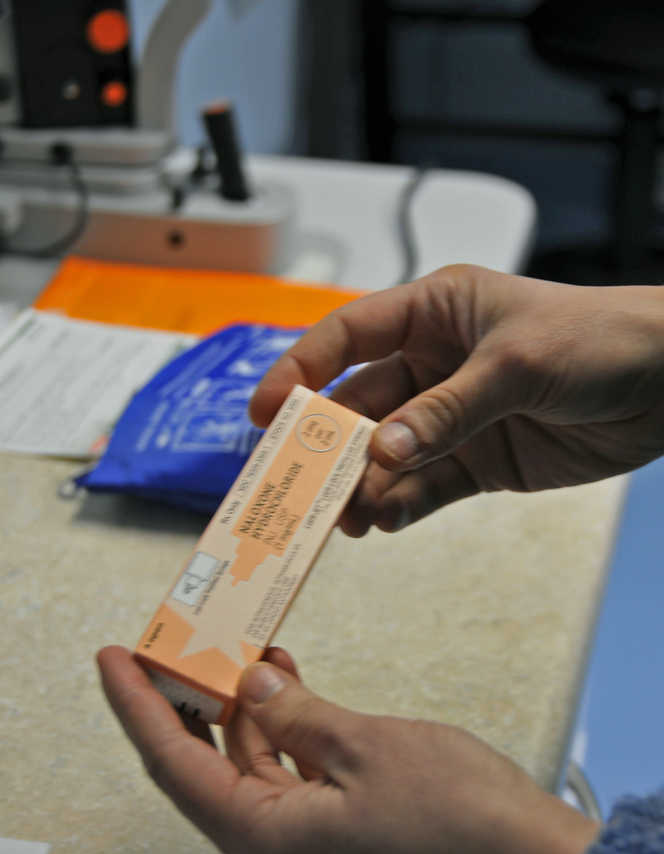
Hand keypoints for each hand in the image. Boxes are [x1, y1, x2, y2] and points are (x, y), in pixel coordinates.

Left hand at [97, 645, 597, 853]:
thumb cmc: (460, 821)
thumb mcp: (365, 745)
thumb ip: (294, 714)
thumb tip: (250, 688)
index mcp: (266, 843)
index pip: (173, 766)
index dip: (136, 706)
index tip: (112, 659)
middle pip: (208, 773)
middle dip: (192, 706)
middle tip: (182, 646)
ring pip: (253, 779)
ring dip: (247, 720)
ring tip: (250, 656)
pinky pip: (290, 792)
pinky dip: (284, 744)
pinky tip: (294, 698)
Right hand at [250, 265, 663, 533]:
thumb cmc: (598, 338)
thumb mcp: (516, 365)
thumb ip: (446, 412)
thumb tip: (383, 454)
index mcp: (435, 313)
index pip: (349, 337)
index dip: (300, 370)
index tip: (264, 411)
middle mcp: (434, 364)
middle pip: (360, 407)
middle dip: (328, 447)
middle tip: (298, 485)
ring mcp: (452, 417)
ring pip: (388, 455)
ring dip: (362, 485)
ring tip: (345, 518)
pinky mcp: (477, 461)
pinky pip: (425, 488)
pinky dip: (401, 506)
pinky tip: (384, 522)